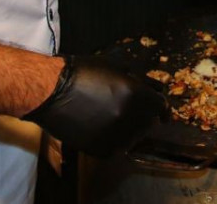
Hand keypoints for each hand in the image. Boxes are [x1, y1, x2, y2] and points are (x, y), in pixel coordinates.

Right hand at [23, 57, 166, 155]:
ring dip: (130, 128)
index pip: (161, 106)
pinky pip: (117, 147)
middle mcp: (128, 116)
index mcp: (136, 94)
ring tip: (112, 118)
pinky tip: (103, 128)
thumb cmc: (83, 72)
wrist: (51, 91)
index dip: (163, 109)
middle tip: (130, 111)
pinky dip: (114, 140)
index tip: (165, 115)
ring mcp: (114, 134)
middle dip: (144, 116)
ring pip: (134, 136)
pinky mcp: (100, 149)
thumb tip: (158, 89)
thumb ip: (141, 79)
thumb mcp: (117, 67)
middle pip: (149, 122)